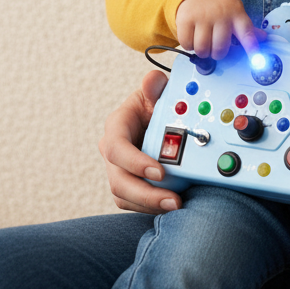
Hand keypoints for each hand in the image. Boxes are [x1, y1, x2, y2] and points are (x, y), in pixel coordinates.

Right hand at [98, 70, 181, 213]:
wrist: (157, 119)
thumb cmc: (154, 104)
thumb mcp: (155, 91)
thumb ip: (154, 85)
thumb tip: (152, 81)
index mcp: (117, 127)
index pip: (117, 148)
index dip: (136, 162)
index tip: (160, 171)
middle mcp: (113, 152)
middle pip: (118, 180)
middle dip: (145, 194)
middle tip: (172, 199)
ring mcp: (119, 170)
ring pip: (125, 196)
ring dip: (149, 204)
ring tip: (176, 206)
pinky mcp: (129, 185)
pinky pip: (134, 203)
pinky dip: (151, 207)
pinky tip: (170, 206)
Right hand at [174, 0, 258, 58]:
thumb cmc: (220, 6)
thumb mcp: (236, 12)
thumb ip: (248, 28)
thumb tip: (263, 38)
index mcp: (237, 15)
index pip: (247, 33)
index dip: (252, 47)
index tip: (257, 61)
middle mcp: (220, 15)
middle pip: (220, 48)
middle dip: (217, 54)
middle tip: (215, 48)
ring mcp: (202, 17)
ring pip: (202, 49)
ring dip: (203, 52)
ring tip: (203, 43)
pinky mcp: (186, 19)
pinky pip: (186, 44)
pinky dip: (189, 46)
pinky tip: (192, 38)